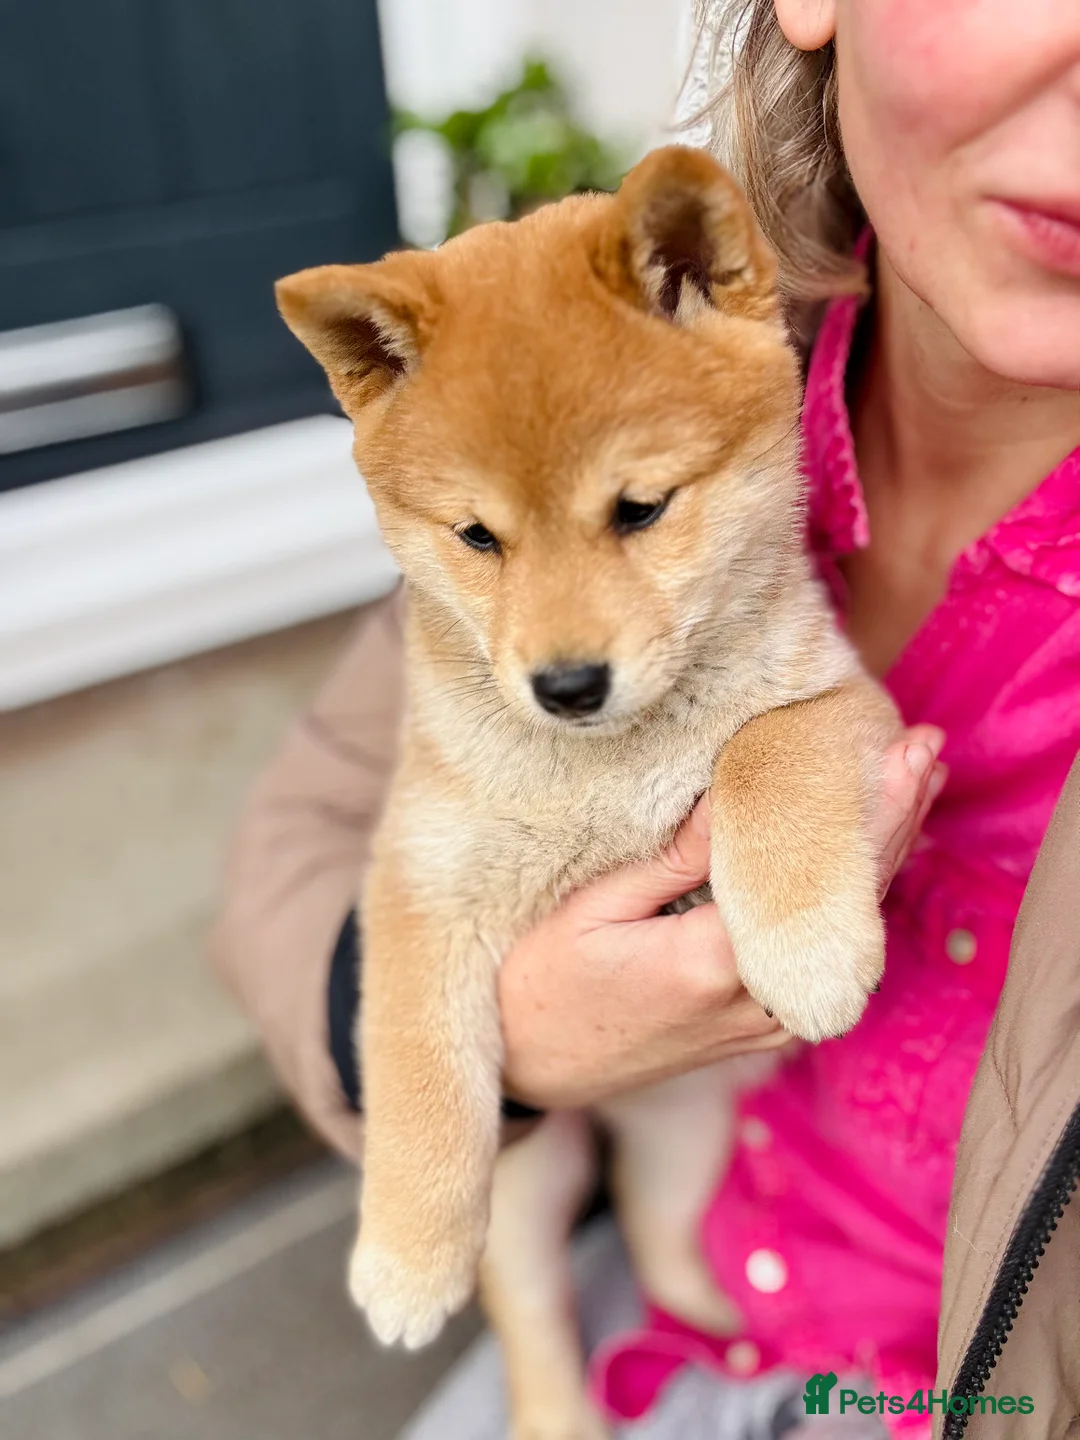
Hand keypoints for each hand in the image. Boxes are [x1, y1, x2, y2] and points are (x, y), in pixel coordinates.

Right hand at [499, 726, 945, 1109]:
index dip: (876, 812)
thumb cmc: (538, 982)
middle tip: (925, 753)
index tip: (910, 750)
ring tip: (907, 791)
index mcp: (715, 964)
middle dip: (895, 825)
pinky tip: (858, 863)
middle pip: (852, 908)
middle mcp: (755, 1004)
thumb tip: (744, 794)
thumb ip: (679, 858)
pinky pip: (820, 963)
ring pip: (846, 939)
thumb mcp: (595, 906)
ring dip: (878, 864)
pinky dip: (847, 908)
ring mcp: (759, 1027)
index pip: (823, 878)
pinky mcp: (752, 1034)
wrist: (523, 1071)